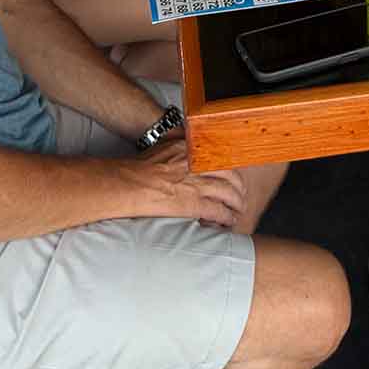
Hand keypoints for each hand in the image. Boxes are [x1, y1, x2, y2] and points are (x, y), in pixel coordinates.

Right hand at [131, 137, 247, 226]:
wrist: (128, 183)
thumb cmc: (138, 169)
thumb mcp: (163, 148)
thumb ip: (179, 147)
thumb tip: (186, 148)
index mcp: (191, 150)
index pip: (219, 157)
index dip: (228, 169)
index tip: (231, 175)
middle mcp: (198, 165)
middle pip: (230, 174)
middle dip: (238, 186)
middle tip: (240, 193)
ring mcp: (197, 184)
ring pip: (228, 193)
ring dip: (236, 203)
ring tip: (238, 209)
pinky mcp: (194, 203)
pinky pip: (218, 211)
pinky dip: (226, 217)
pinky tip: (229, 221)